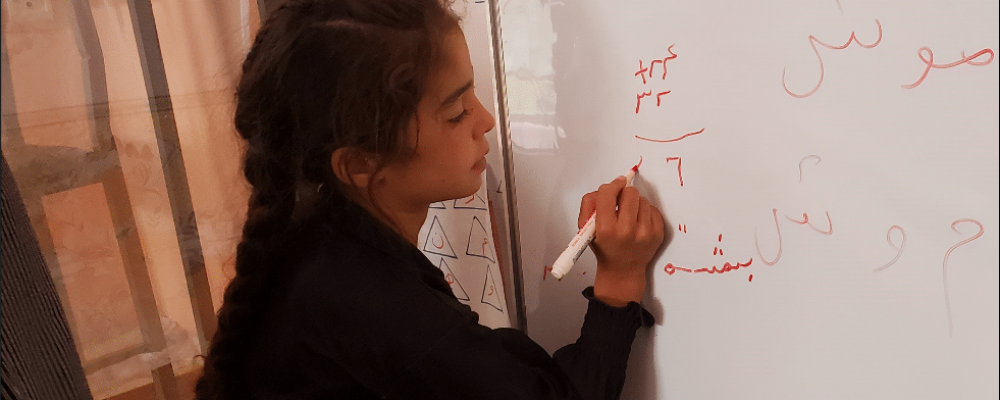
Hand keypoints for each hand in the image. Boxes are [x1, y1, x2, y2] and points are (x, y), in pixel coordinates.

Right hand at [578, 176, 665, 305]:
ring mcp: (645, 233)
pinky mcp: (657, 234)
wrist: (622, 271)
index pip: (608, 193)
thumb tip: (609, 187)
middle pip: (630, 192)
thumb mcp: (586, 228)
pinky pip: (653, 209)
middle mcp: (626, 230)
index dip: (612, 186)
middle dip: (624, 194)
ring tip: (629, 216)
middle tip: (621, 202)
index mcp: (606, 229)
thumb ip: (589, 204)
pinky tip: (638, 222)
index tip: (615, 185)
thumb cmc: (605, 248)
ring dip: (635, 204)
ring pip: (642, 200)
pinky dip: (645, 212)